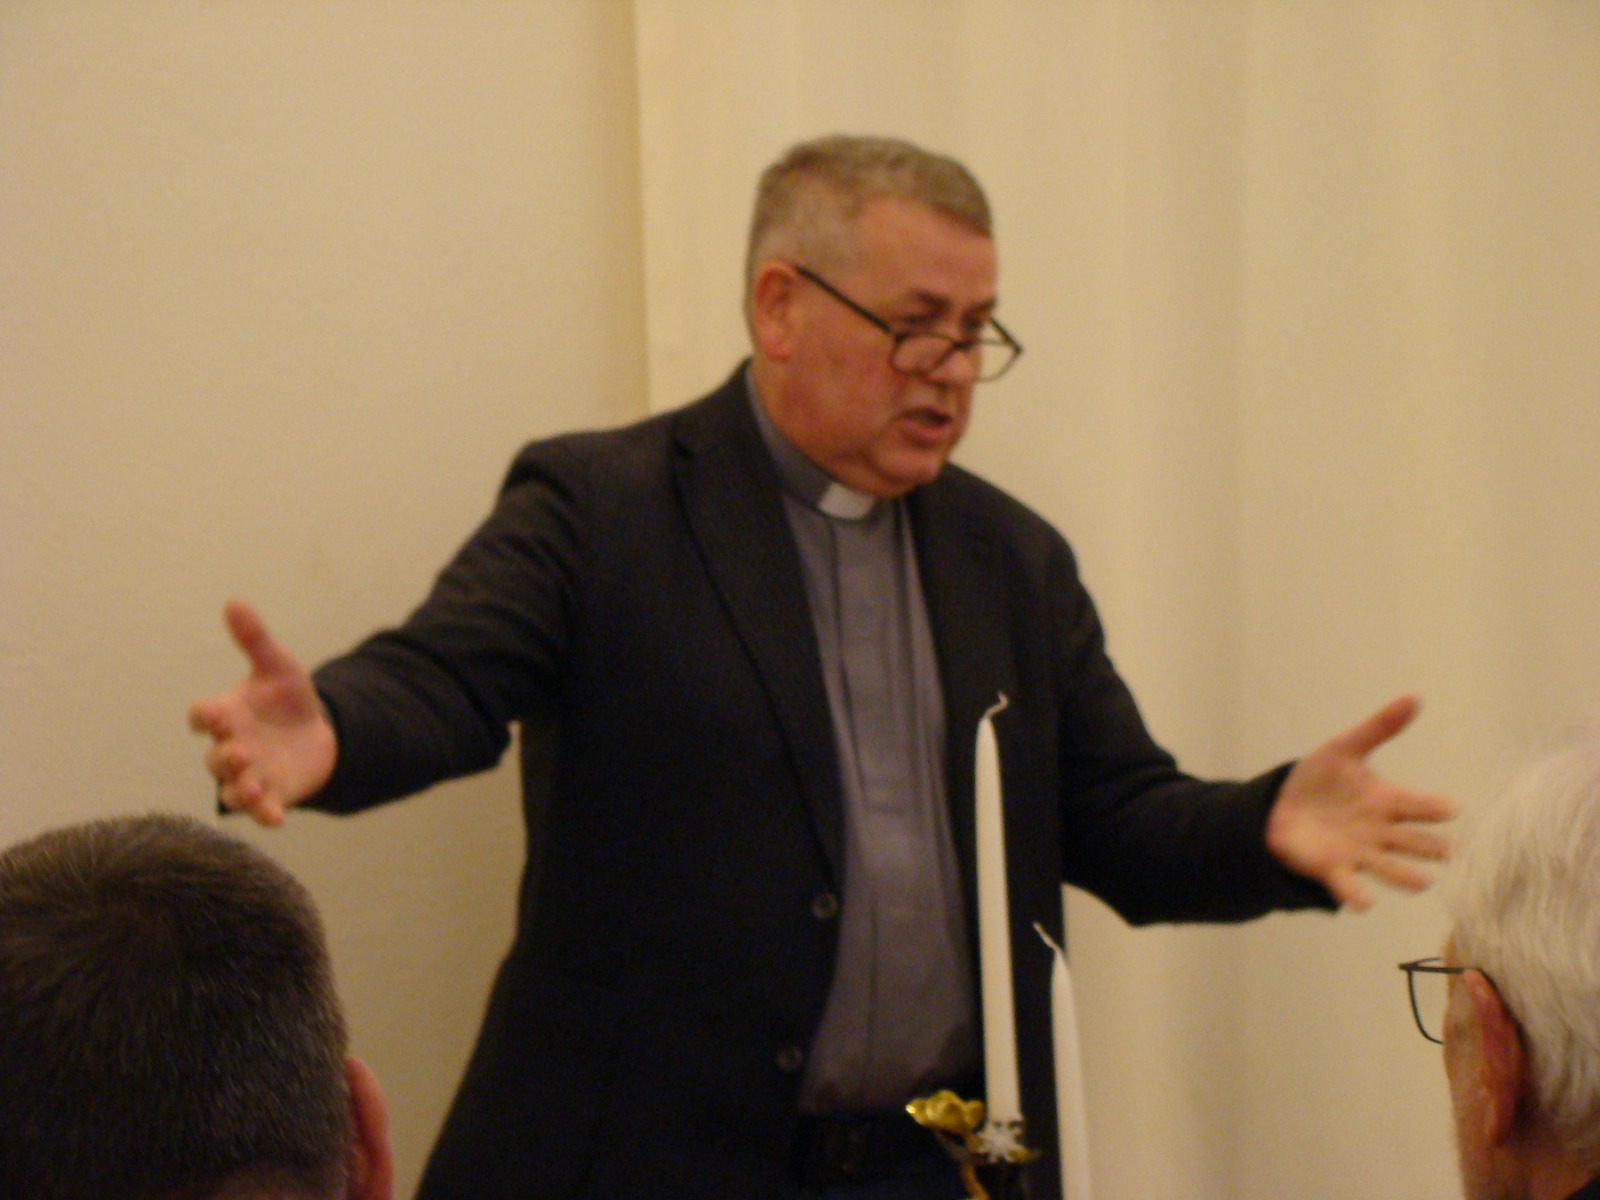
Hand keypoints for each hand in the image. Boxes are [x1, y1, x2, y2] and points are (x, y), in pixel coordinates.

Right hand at [188, 599, 336, 825]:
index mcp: (227, 715)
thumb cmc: (286, 698)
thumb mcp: (277, 666)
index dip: (204, 716)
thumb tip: (234, 602)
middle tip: (241, 751)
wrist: (315, 732)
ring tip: (253, 788)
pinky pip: (262, 809)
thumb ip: (254, 639)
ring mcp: (249, 775)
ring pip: (234, 790)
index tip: (211, 714)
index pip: (203, 716)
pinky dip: (265, 814)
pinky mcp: (272, 795)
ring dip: (241, 790)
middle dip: (226, 757)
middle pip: (216, 758)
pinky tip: (275, 817)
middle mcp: (231, 747)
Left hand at [1265, 695, 1453, 910]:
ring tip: (1420, 882)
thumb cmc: (1320, 780)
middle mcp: (1381, 831)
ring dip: (1405, 876)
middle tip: (1444, 850)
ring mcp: (1360, 853)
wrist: (1280, 807)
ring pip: (1390, 869)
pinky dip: (1356, 894)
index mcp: (1386, 801)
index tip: (1450, 809)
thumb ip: (1379, 727)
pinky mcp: (1334, 869)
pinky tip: (1362, 901)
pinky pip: (1349, 886)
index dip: (1434, 808)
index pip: (1418, 805)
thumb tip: (1414, 698)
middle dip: (1429, 846)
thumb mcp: (1345, 749)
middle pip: (1413, 841)